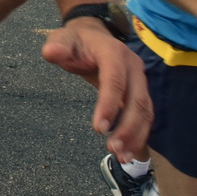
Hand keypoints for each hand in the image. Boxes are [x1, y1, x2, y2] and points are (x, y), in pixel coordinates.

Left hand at [41, 19, 151, 159]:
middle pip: (137, 99)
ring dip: (136, 135)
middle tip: (112, 149)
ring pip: (145, 111)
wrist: (93, 38)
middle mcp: (133, 66)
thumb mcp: (62, 39)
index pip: (115, 79)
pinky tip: (128, 154)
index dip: (109, 103)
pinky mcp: (140, 93)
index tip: (98, 129)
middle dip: (127, 127)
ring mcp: (140, 80)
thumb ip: (58, 46)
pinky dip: (138, 135)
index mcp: (114, 52)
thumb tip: (51, 52)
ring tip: (122, 158)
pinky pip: (144, 116)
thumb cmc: (76, 42)